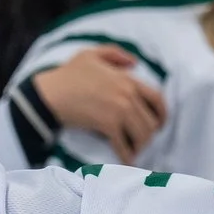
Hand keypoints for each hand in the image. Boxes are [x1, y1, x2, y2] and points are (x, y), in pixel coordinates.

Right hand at [32, 47, 167, 163]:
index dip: (163, 114)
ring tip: (134, 151)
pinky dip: (127, 155)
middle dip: (149, 135)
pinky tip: (126, 160)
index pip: (157, 99)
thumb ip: (115, 54)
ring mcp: (119, 110)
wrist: (50, 93)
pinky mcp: (107, 125)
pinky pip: (124, 145)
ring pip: (142, 135)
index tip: (160, 124)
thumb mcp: (91, 54)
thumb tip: (135, 63)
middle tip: (142, 141)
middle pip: (151, 121)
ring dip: (140, 146)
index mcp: (127, 80)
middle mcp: (128, 95)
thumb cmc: (68, 74)